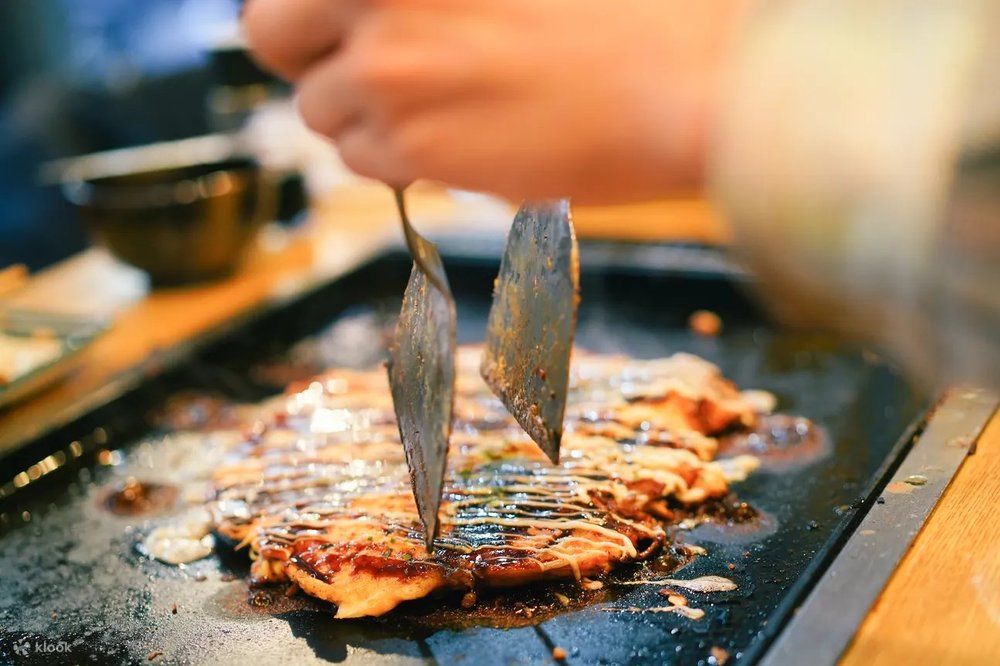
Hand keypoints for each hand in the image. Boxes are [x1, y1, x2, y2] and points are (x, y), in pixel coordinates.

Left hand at [243, 0, 747, 201]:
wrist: (693, 81)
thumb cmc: (628, 10)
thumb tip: (378, 15)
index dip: (311, 8)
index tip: (341, 24)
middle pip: (269, 35)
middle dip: (311, 56)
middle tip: (370, 66)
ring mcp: (390, 67)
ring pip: (320, 112)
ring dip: (367, 116)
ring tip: (445, 106)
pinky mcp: (416, 143)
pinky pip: (366, 162)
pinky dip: (402, 160)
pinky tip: (465, 139)